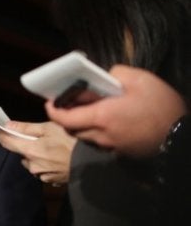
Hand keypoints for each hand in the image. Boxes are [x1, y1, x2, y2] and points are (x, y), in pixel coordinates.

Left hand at [0, 121, 75, 183]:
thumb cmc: (71, 141)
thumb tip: (8, 125)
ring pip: (32, 162)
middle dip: (27, 144)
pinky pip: (42, 170)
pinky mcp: (51, 181)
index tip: (5, 128)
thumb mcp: (49, 128)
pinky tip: (57, 158)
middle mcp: (32, 166)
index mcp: (29, 151)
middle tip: (42, 137)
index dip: (3, 134)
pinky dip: (46, 164)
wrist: (92, 163)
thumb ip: (27, 128)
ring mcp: (41, 175)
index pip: (5, 142)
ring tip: (52, 148)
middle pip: (21, 152)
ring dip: (37, 155)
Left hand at [46, 65, 185, 157]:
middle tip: (69, 103)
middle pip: (72, 129)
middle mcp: (102, 135)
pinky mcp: (122, 153)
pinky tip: (107, 121)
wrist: (183, 137)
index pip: (65, 118)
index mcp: (102, 117)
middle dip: (66, 117)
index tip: (49, 102)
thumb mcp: (141, 79)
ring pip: (85, 137)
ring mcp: (112, 147)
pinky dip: (96, 132)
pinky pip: (100, 143)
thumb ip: (117, 73)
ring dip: (81, 125)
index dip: (53, 110)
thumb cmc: (162, 107)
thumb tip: (105, 76)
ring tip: (89, 110)